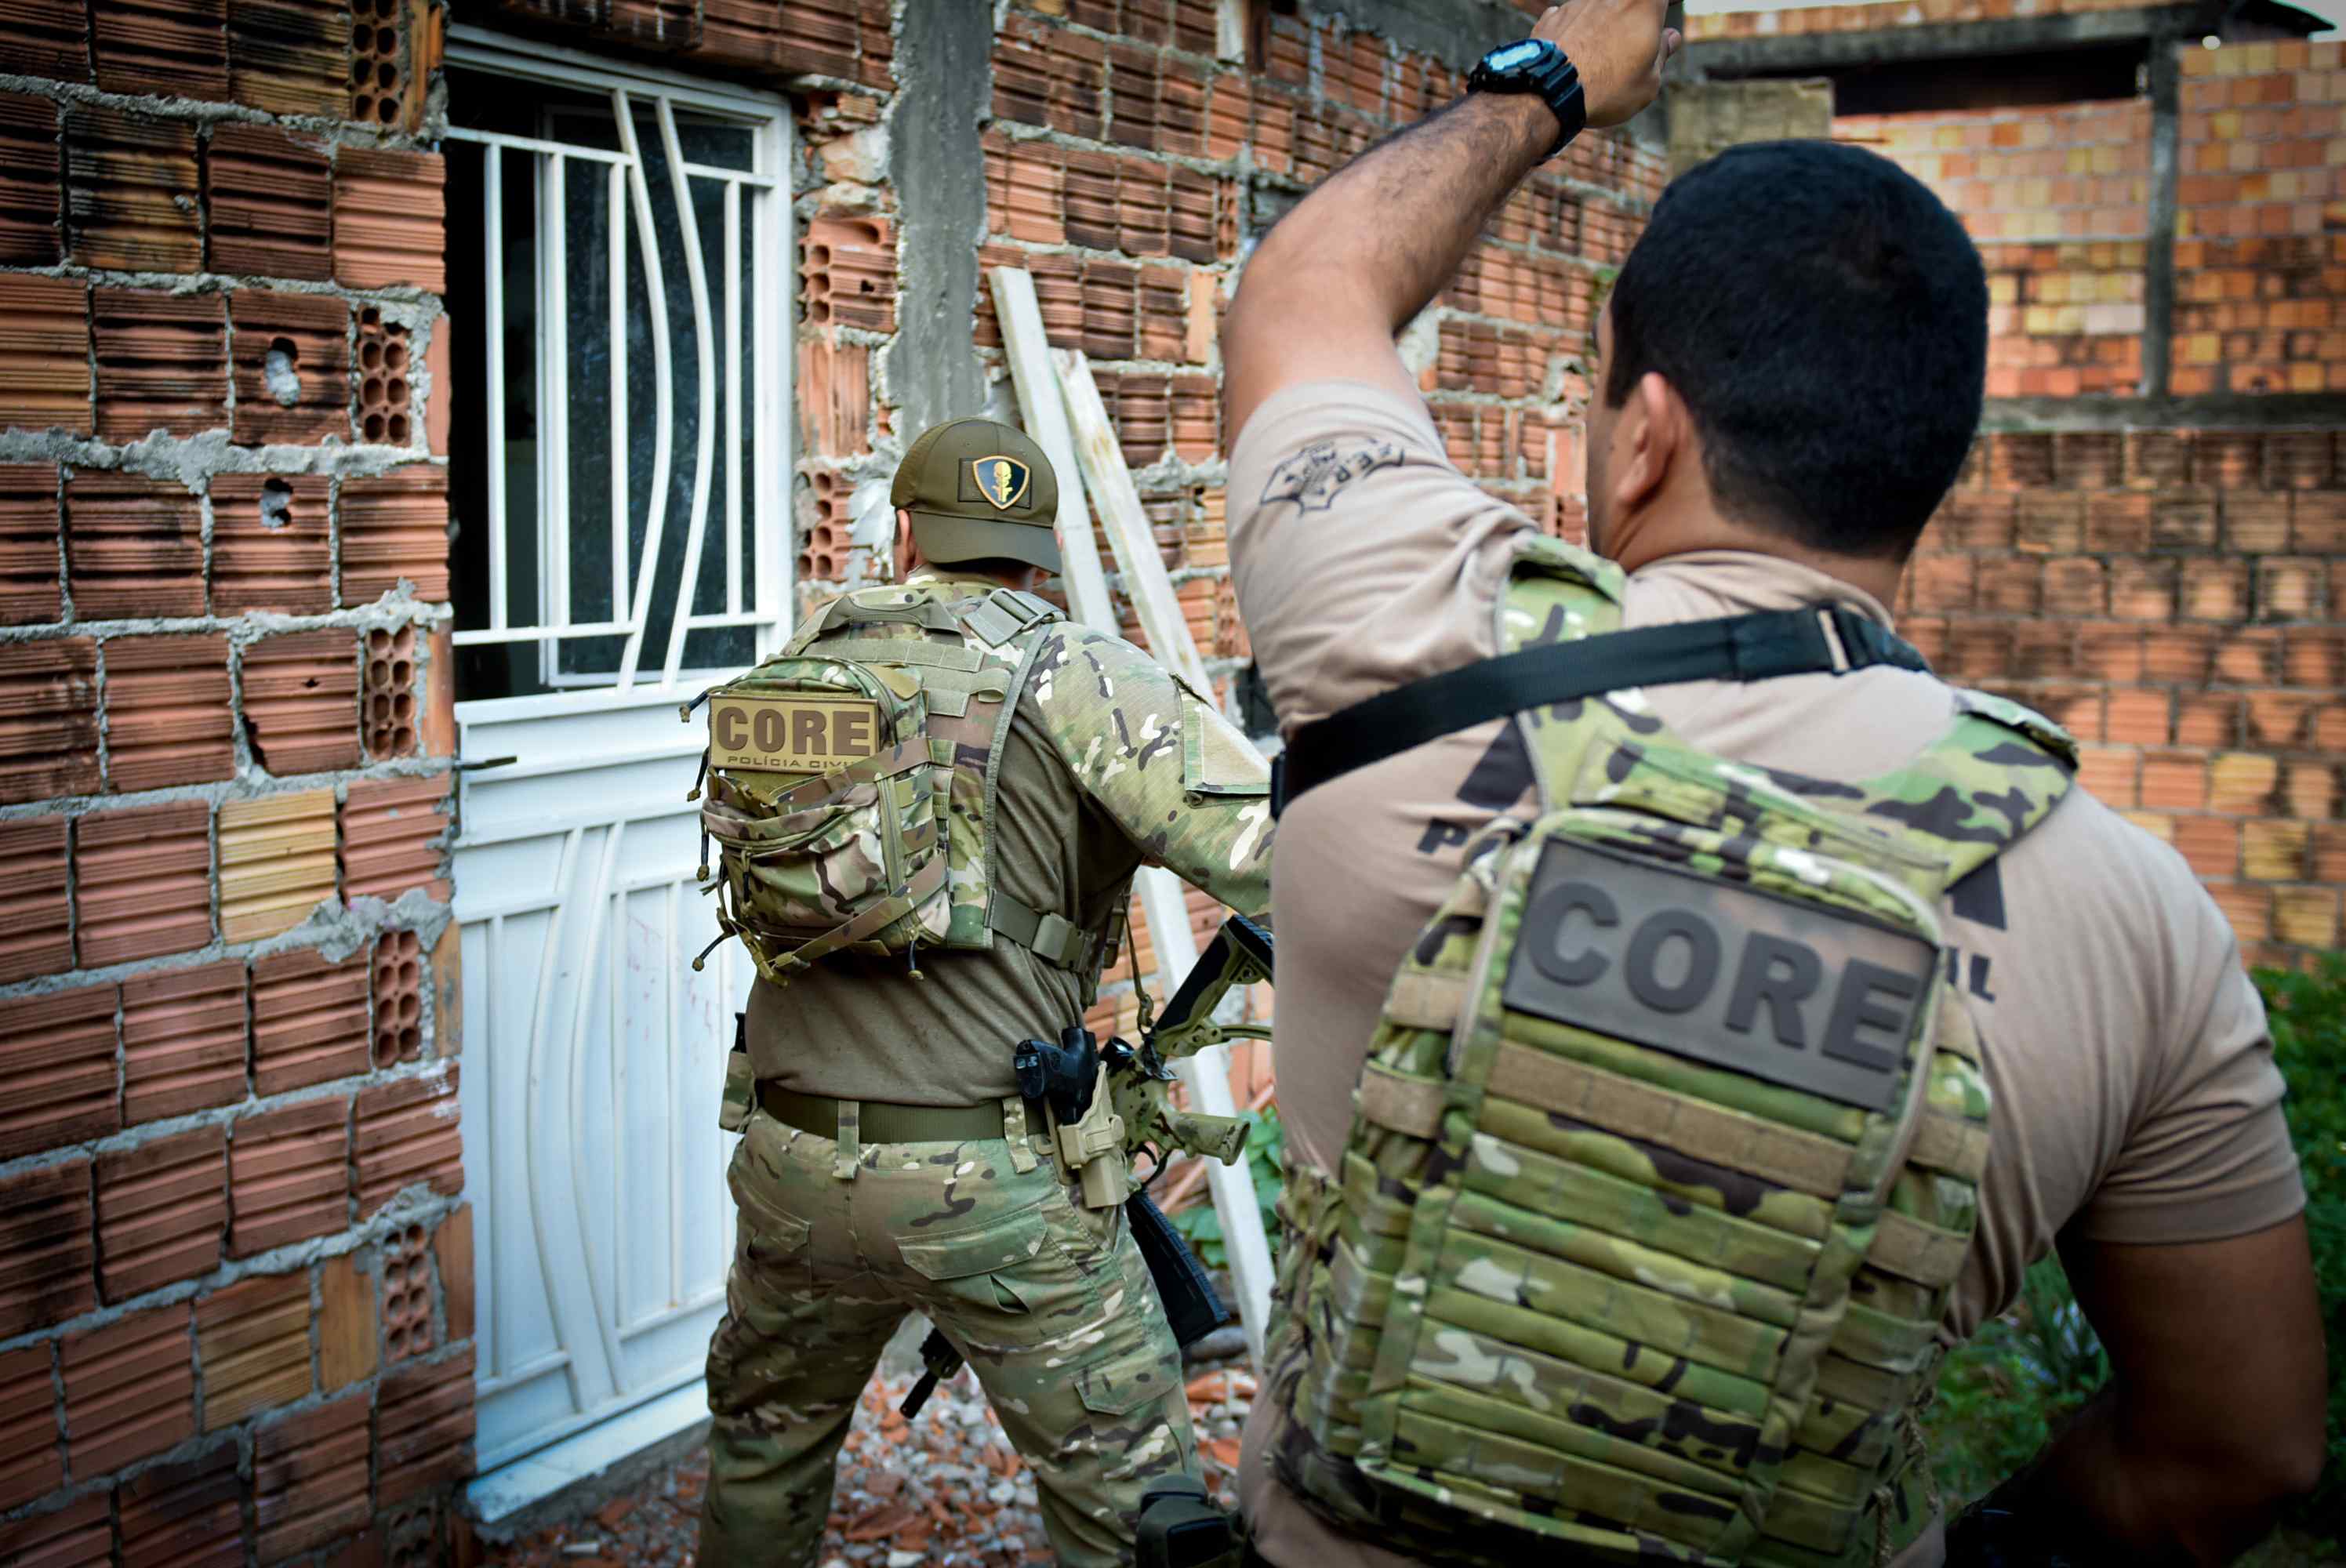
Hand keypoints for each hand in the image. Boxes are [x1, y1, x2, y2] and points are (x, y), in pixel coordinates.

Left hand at [1536, 0, 1679, 129]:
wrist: (1550, 92)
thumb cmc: (1607, 88)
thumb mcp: (1649, 82)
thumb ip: (1662, 54)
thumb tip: (1670, 39)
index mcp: (1644, 4)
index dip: (1664, 10)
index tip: (1658, 28)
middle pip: (1629, 6)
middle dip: (1632, 23)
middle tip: (1631, 48)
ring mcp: (1579, 2)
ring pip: (1598, 11)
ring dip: (1602, 28)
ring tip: (1598, 61)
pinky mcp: (1552, 16)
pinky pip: (1571, 21)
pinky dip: (1575, 35)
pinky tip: (1574, 58)